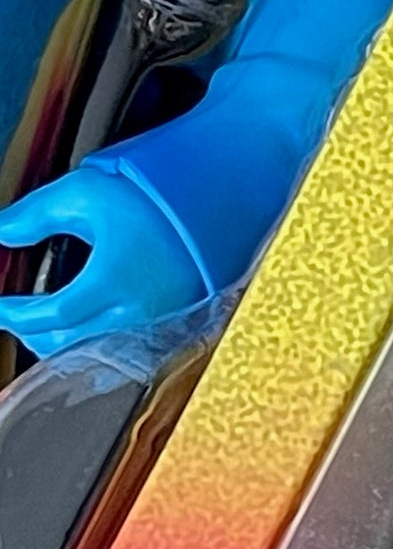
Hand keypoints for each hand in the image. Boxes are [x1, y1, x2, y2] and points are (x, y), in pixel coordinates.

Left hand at [0, 167, 209, 356]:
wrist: (216, 210)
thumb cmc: (156, 203)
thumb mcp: (85, 193)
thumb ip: (34, 214)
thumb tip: (2, 233)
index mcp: (113, 281)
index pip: (49, 315)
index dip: (14, 314)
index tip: (1, 305)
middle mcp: (137, 312)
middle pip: (67, 345)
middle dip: (32, 334)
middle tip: (15, 318)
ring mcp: (157, 327)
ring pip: (94, 356)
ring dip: (61, 346)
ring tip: (45, 327)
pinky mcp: (172, 331)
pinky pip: (123, 355)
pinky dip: (95, 349)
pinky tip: (85, 333)